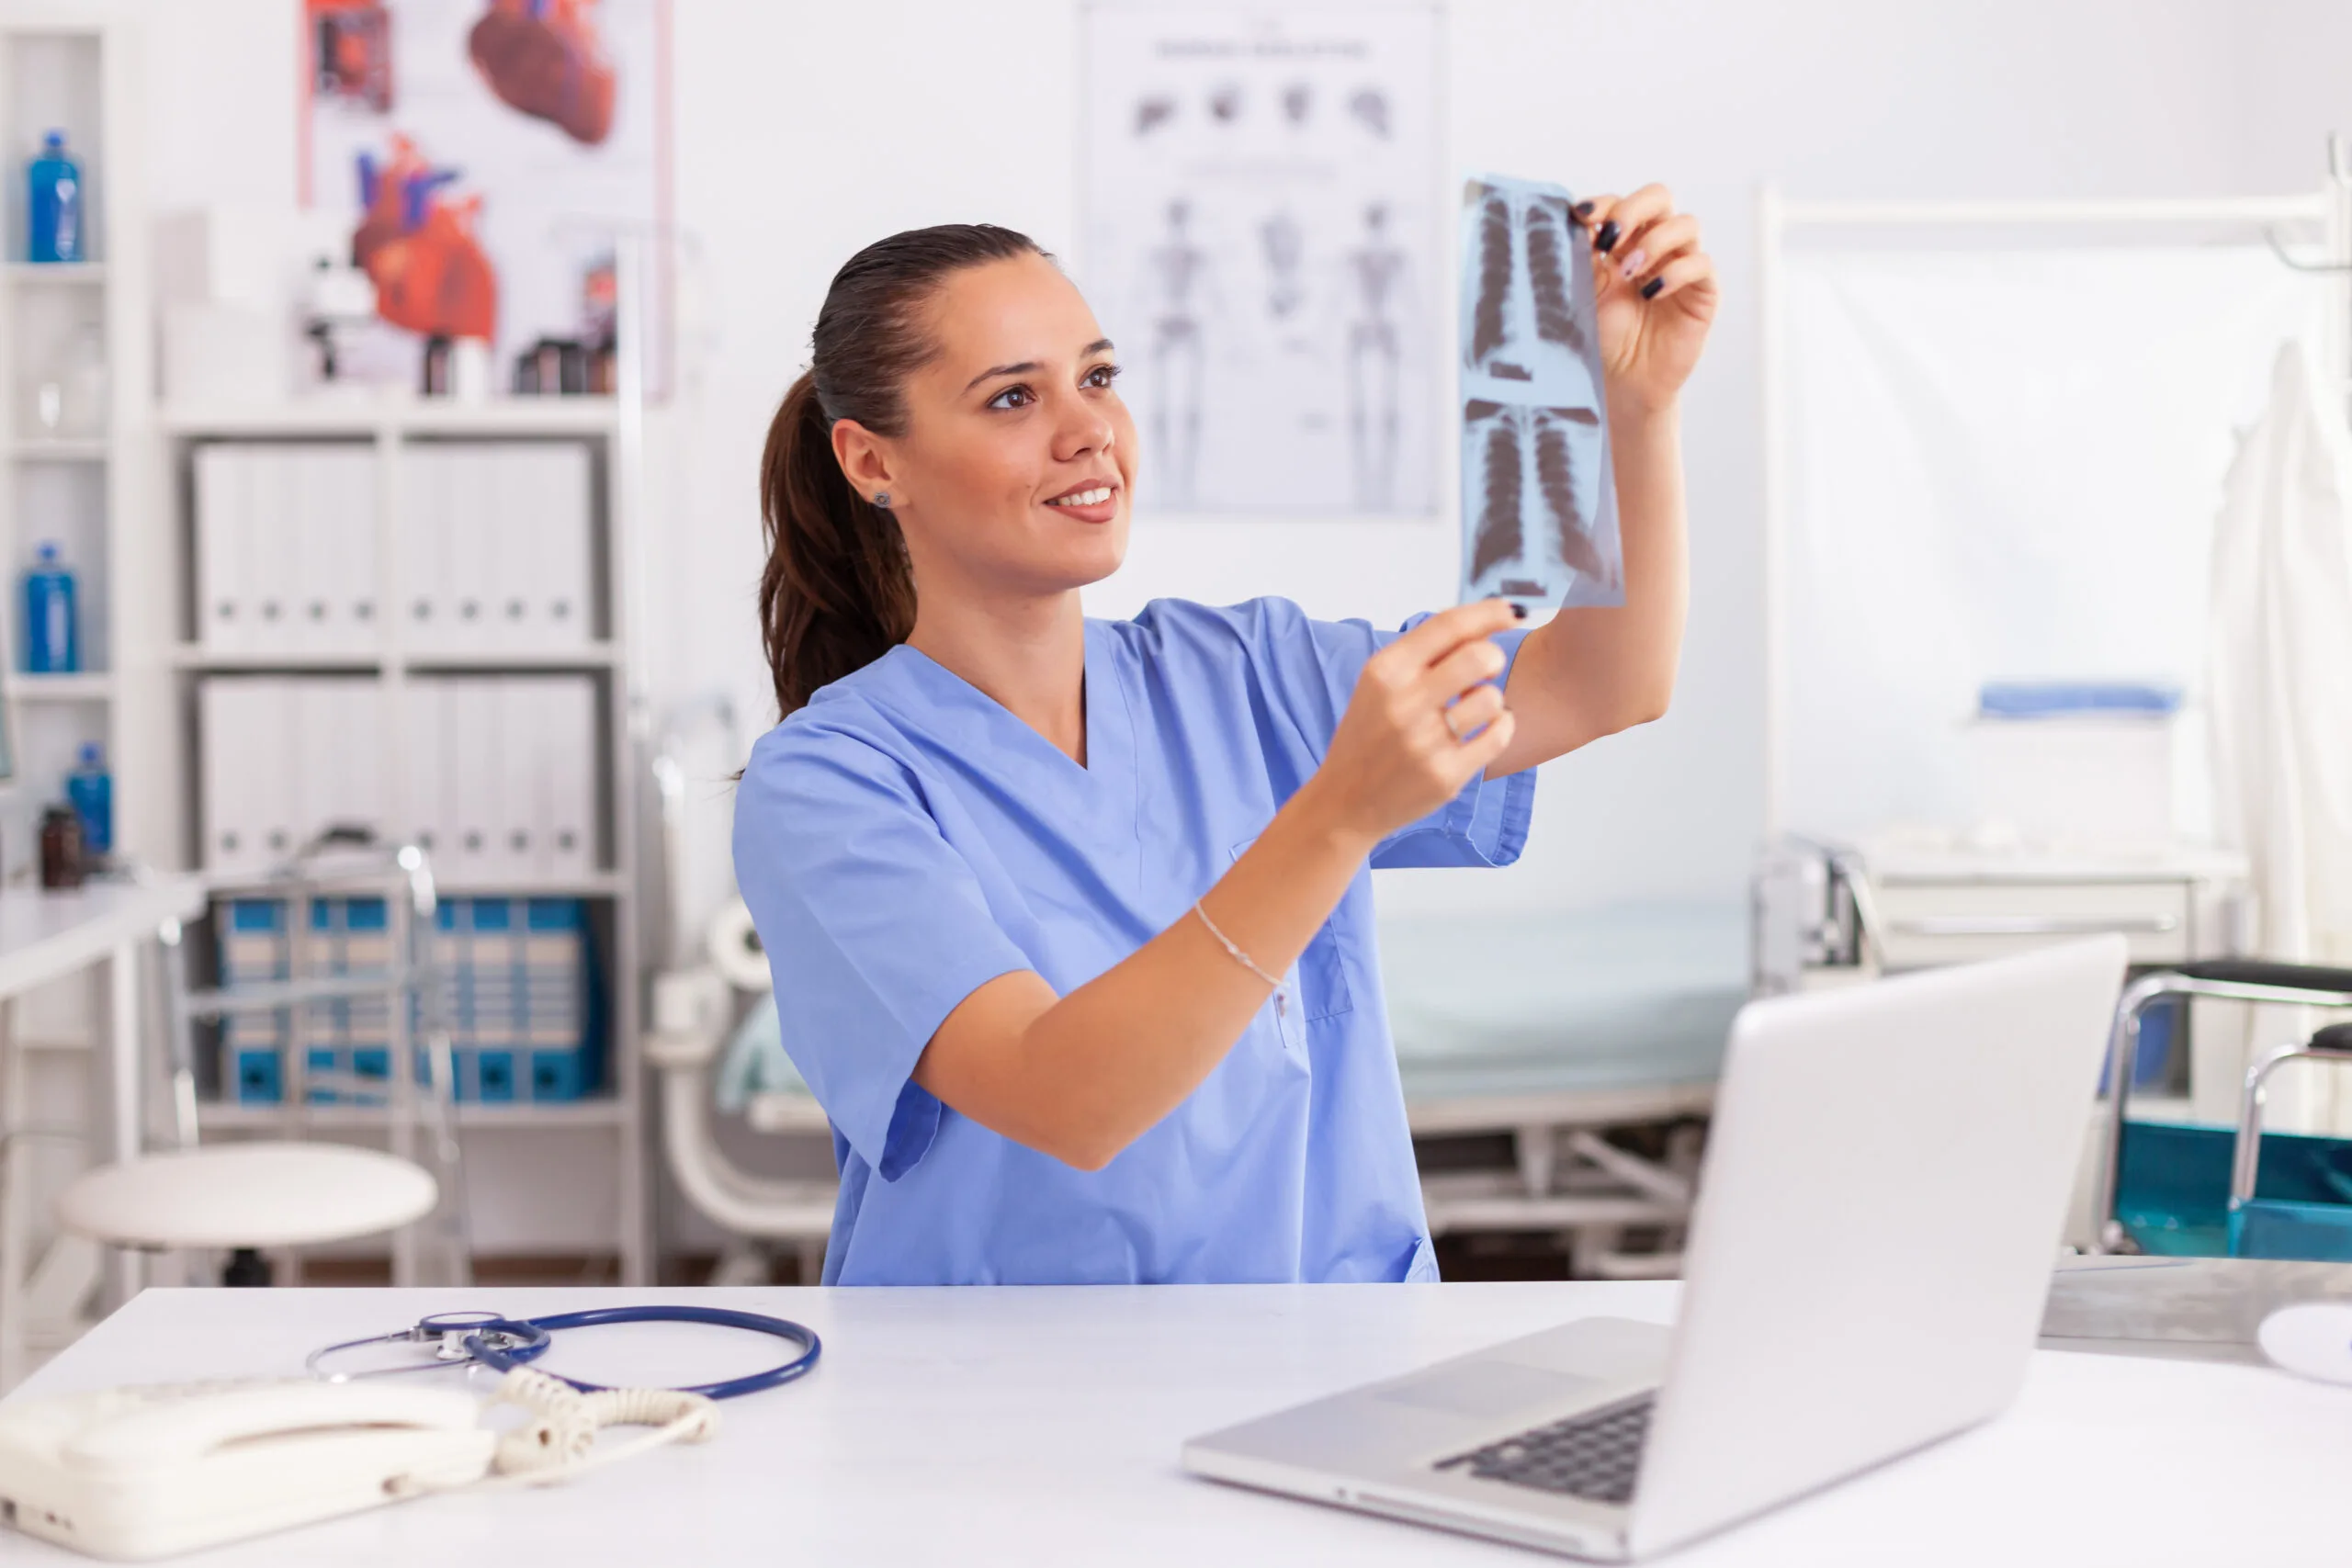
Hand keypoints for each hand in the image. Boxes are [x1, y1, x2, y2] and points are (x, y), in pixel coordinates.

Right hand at [1303, 600, 1521, 846]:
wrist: (1345, 801)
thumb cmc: (1369, 735)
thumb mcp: (1380, 684)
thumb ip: (1425, 653)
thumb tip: (1485, 621)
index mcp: (1385, 671)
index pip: (1448, 625)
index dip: (1490, 612)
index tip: (1513, 611)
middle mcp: (1403, 703)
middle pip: (1479, 657)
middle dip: (1493, 658)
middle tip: (1485, 670)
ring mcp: (1425, 742)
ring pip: (1492, 698)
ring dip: (1490, 700)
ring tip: (1469, 710)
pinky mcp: (1445, 775)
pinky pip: (1499, 735)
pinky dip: (1501, 726)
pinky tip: (1485, 729)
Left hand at [1578, 185, 1717, 415]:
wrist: (1624, 382)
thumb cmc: (1603, 338)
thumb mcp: (1586, 295)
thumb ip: (1583, 259)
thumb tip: (1575, 223)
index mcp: (1625, 242)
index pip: (1621, 204)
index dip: (1603, 203)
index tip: (1581, 216)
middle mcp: (1656, 246)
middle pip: (1659, 198)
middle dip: (1634, 209)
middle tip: (1612, 238)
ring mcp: (1682, 265)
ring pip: (1686, 224)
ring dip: (1655, 241)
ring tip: (1629, 273)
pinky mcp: (1703, 292)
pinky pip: (1701, 264)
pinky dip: (1675, 272)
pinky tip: (1651, 293)